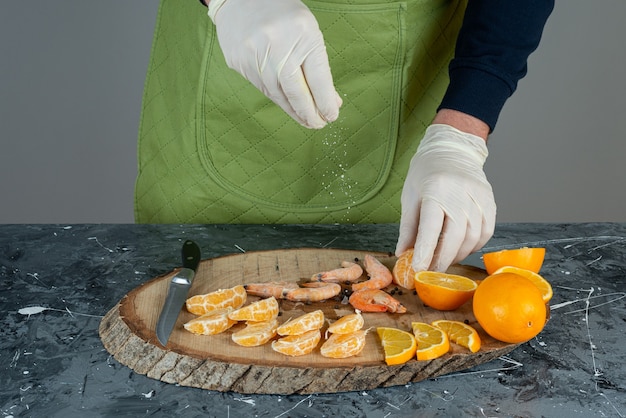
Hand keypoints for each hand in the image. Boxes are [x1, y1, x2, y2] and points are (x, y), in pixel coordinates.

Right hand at [208, 0, 341, 128]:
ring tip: (305, 119)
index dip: (325, 102)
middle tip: (318, 124)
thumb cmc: (283, 17)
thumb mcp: (308, 33)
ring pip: (277, 93)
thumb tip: (330, 102)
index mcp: (302, 33)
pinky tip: (286, 103)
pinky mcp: (239, 61)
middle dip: (309, 113)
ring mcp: (254, 54)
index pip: (317, 77)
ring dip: (293, 110)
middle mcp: (277, 44)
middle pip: (296, 91)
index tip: (331, 117)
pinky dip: (277, 98)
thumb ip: (319, 67)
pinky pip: (262, 88)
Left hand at [395, 123, 495, 271]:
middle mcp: (460, 194)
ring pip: (472, 237)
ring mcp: (478, 197)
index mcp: (435, 190)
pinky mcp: (490, 202)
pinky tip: (461, 248)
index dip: (425, 251)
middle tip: (433, 271)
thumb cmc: (426, 173)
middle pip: (455, 236)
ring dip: (458, 254)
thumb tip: (403, 253)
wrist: (452, 149)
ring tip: (445, 260)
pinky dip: (473, 246)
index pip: (431, 227)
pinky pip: (485, 232)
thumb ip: (408, 227)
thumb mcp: (410, 196)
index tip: (419, 269)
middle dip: (443, 259)